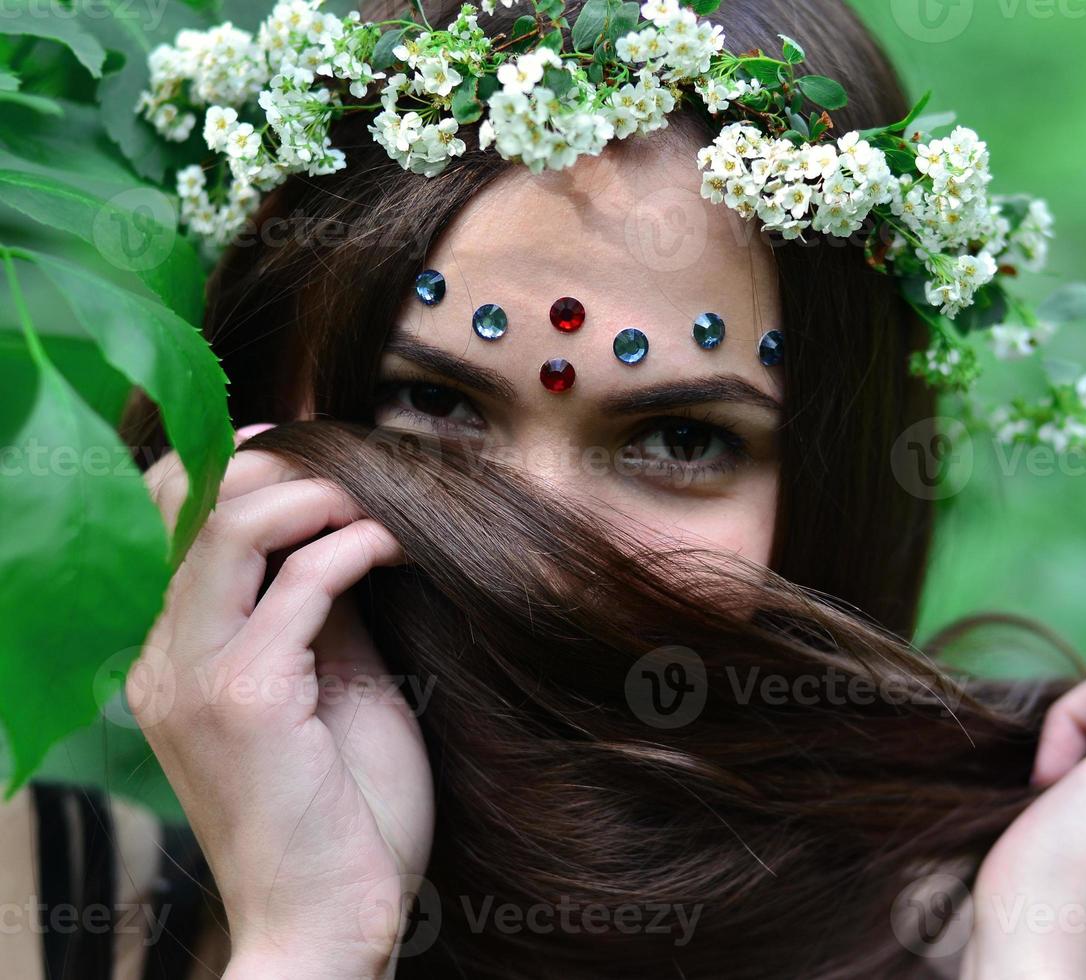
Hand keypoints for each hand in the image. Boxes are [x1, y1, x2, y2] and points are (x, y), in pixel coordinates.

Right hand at [129, 426, 434, 979]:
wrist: (329, 924)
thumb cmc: (343, 820)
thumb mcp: (333, 693)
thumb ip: (323, 617)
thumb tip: (348, 537)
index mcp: (177, 660)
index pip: (174, 527)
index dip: (234, 468)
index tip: (310, 449)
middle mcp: (167, 660)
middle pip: (193, 508)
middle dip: (278, 465)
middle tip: (353, 464)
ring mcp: (196, 677)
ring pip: (233, 529)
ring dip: (318, 496)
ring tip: (379, 500)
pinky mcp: (244, 698)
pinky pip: (299, 584)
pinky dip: (354, 547)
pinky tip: (397, 545)